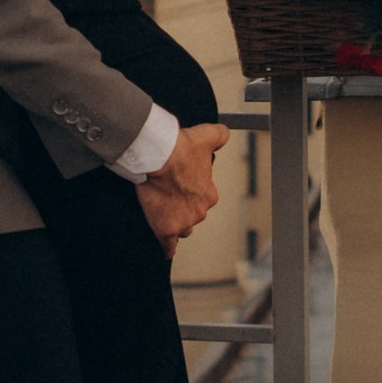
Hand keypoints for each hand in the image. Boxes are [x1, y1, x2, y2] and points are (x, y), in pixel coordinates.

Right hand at [136, 122, 224, 246]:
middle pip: (193, 214)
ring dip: (176, 222)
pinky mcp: (165, 229)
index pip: (203, 198)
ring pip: (182, 228)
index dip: (192, 192)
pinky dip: (167, 247)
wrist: (158, 156)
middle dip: (184, 207)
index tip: (181, 184)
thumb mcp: (206, 136)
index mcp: (209, 194)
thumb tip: (224, 135)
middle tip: (169, 193)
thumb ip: (220, 135)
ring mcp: (183, 222)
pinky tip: (166, 246)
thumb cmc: (179, 147)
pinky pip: (168, 245)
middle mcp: (200, 211)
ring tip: (164, 212)